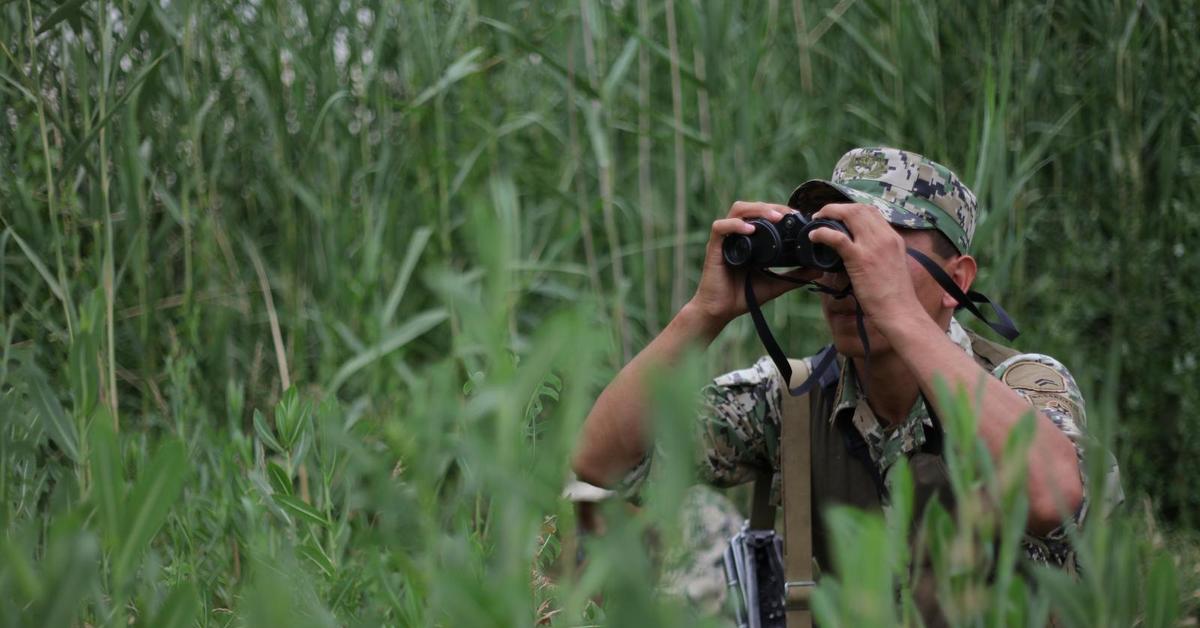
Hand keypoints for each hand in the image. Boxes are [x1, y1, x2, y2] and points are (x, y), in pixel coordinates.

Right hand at [688, 201, 821, 326]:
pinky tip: (750, 230)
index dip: (779, 210)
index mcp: (749, 239)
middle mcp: (736, 235)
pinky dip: (736, 225)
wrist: (721, 311)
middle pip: (752, 207)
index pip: (763, 213)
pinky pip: (720, 227)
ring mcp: (725, 240)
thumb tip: (818, 270)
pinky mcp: (714, 248)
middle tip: (789, 214)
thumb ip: (794, 276)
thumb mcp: (775, 283)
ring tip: (775, 217)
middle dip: (771, 206)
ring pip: (738, 210)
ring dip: (757, 210)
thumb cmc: (743, 296)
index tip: (797, 216)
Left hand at [806, 203, 921, 320]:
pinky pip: (838, 237)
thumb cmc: (895, 296)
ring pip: (849, 215)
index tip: (838, 216)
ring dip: (829, 213)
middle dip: (837, 208)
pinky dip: (823, 233)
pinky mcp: (860, 259)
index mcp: (894, 238)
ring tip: (816, 221)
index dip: (851, 209)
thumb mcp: (892, 265)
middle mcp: (885, 237)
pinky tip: (814, 236)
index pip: (872, 211)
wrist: (900, 312)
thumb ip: (879, 253)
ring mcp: (873, 246)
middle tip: (822, 215)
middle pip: (859, 208)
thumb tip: (859, 251)